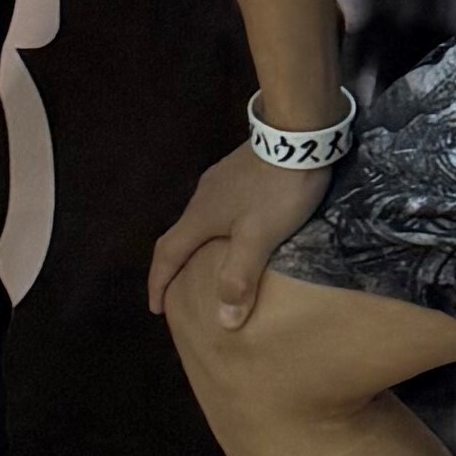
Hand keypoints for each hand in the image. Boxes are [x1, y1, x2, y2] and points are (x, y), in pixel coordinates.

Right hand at [145, 140, 331, 335]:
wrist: (298, 133)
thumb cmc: (276, 189)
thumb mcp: (259, 238)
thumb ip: (239, 277)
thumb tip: (223, 322)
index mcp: (200, 216)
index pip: (167, 254)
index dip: (158, 282)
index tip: (156, 309)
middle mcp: (203, 197)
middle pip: (181, 236)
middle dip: (178, 266)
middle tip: (183, 292)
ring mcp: (221, 180)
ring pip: (202, 221)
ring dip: (200, 246)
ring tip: (212, 266)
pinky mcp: (240, 171)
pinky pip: (220, 208)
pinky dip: (220, 229)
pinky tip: (241, 233)